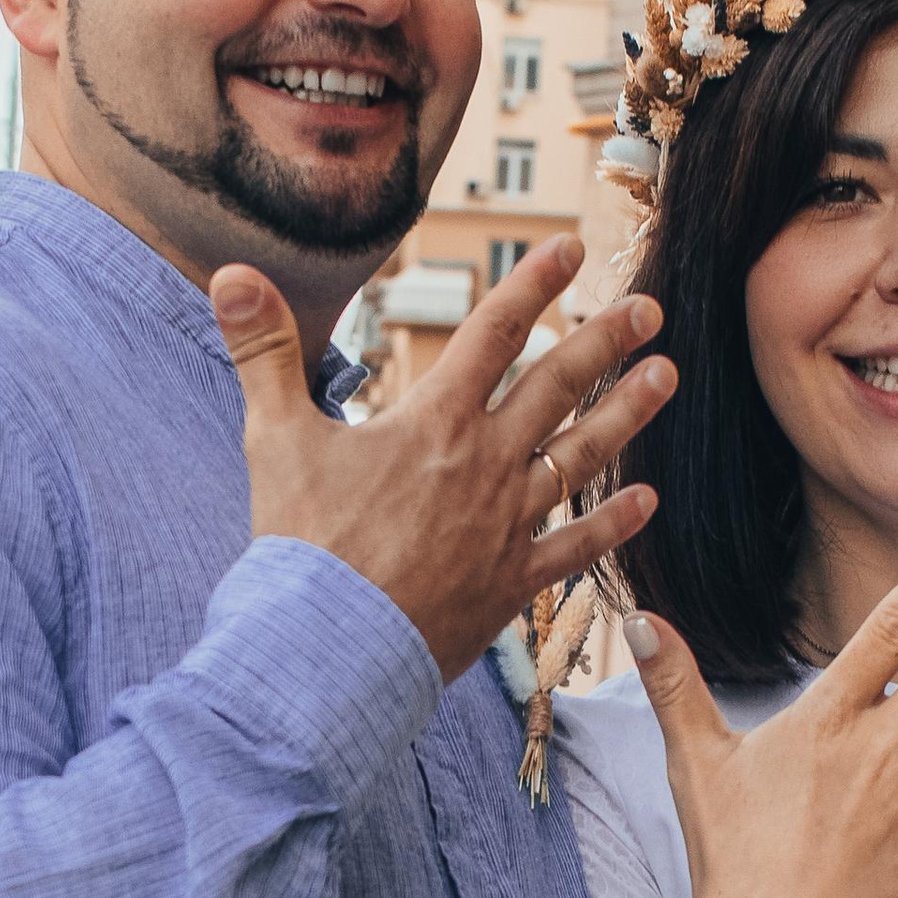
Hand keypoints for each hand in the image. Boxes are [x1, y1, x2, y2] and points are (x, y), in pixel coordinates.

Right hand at [210, 234, 672, 685]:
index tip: (569, 246)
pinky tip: (647, 501)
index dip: (531, 284)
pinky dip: (613, 523)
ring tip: (667, 376)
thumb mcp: (273, 437)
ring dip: (627, 412)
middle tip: (650, 305)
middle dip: (605, 339)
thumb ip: (262, 350)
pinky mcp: (512, 584)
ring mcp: (506, 525)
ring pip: (581, 455)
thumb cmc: (299, 546)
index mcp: (434, 422)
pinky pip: (576, 547)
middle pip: (556, 386)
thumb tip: (230, 273)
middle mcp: (484, 465)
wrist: (328, 651)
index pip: (492, 334)